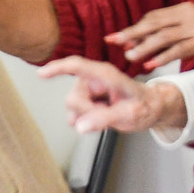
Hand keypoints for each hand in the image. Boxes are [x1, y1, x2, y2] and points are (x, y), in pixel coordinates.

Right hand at [45, 56, 187, 134]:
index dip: (57, 68)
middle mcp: (93, 78)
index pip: (77, 66)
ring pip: (73, 107)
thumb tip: (79, 126)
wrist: (152, 108)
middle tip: (107, 117)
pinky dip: (85, 118)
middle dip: (86, 112)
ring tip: (108, 117)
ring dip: (87, 116)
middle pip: (73, 97)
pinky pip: (75, 111)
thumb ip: (104, 119)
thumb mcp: (130, 115)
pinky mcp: (85, 97)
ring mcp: (88, 88)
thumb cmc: (145, 106)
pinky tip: (99, 119)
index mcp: (106, 74)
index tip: (41, 74)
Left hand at [106, 3, 193, 71]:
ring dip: (145, 47)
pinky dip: (163, 57)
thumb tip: (131, 43)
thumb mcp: (186, 32)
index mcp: (183, 9)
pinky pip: (179, 49)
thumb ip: (163, 35)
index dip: (134, 28)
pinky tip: (150, 65)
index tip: (116, 38)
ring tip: (130, 57)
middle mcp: (189, 14)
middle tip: (114, 42)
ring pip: (165, 36)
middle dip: (133, 34)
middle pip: (155, 24)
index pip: (153, 17)